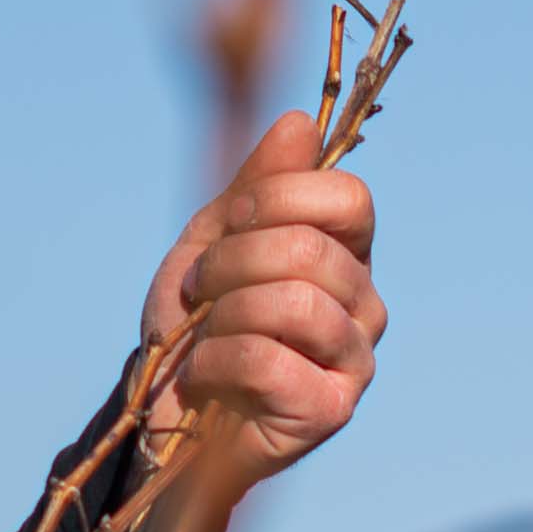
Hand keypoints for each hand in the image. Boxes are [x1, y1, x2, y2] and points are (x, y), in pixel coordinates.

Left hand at [137, 109, 385, 495]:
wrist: (166, 410)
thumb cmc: (196, 324)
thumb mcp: (213, 241)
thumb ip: (255, 187)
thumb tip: (298, 122)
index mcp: (347, 254)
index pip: (349, 198)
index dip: (277, 199)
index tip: (227, 224)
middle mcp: (366, 305)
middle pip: (309, 248)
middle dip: (229, 262)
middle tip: (196, 289)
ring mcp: (356, 359)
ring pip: (292, 302)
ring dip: (221, 314)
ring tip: (201, 336)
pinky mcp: (330, 410)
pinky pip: (269, 359)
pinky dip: (216, 362)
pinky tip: (207, 378)